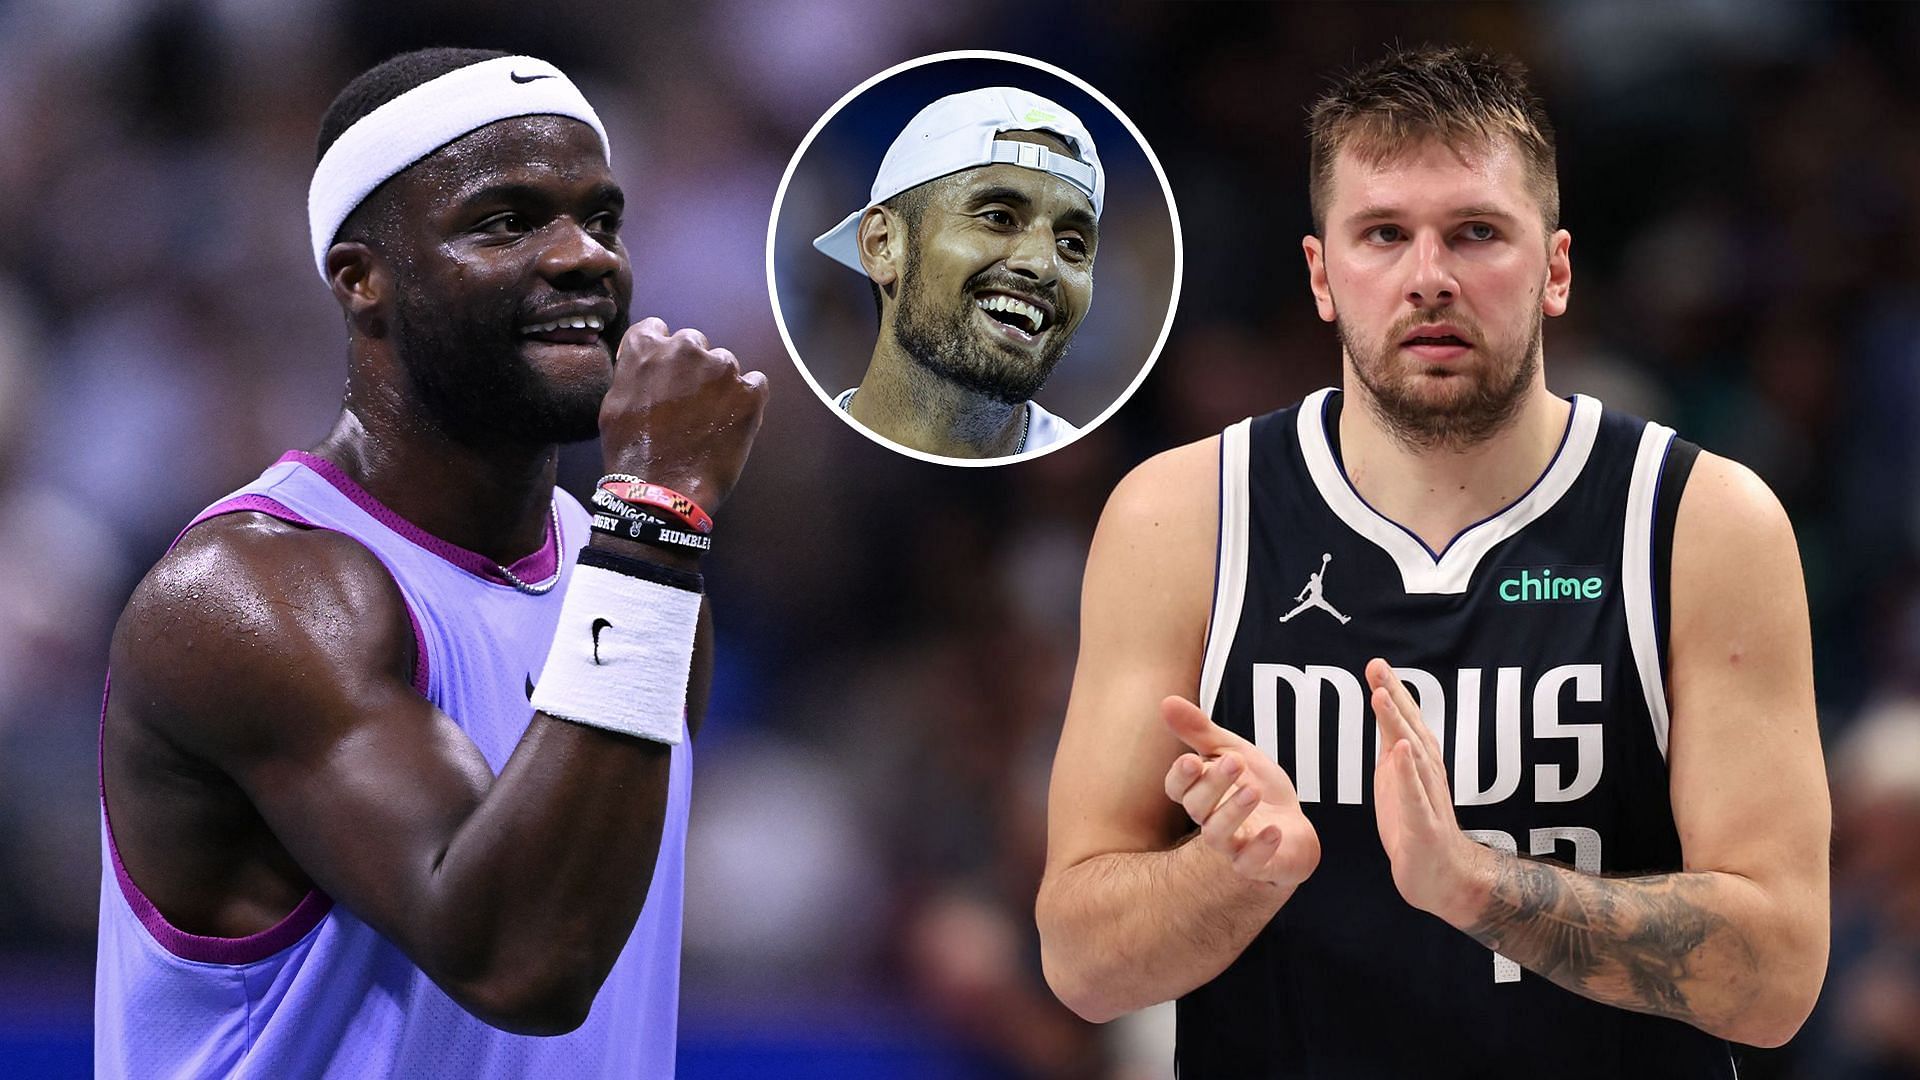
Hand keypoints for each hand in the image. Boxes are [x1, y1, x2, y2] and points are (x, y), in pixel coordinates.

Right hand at [599, 318, 768, 512]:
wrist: (661, 491)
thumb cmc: (631, 452)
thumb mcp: (613, 402)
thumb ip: (633, 372)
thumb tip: (646, 363)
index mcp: (647, 347)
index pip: (658, 329)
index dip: (662, 353)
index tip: (665, 375)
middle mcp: (685, 348)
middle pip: (694, 345)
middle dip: (692, 369)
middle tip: (687, 404)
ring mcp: (721, 368)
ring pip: (725, 364)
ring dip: (719, 384)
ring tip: (708, 420)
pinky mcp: (749, 393)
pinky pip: (756, 383)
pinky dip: (748, 399)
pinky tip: (732, 422)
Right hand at [1161, 695, 1319, 890]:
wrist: (1293, 828)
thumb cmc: (1256, 788)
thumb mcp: (1232, 752)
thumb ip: (1200, 731)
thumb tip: (1166, 700)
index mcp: (1201, 794)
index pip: (1177, 789)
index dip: (1181, 776)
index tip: (1192, 759)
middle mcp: (1211, 821)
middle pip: (1198, 808)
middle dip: (1213, 784)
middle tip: (1236, 761)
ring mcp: (1233, 846)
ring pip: (1218, 836)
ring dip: (1233, 812)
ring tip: (1253, 790)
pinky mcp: (1259, 865)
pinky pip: (1250, 864)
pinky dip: (1260, 848)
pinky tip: (1274, 830)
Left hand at [1367, 658, 1491, 919]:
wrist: (1440, 877)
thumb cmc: (1416, 826)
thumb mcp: (1396, 780)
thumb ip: (1392, 747)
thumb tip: (1383, 715)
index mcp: (1417, 763)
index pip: (1404, 721)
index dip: (1391, 691)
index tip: (1376, 663)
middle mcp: (1426, 774)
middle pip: (1410, 728)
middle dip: (1394, 695)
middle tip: (1378, 666)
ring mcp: (1427, 798)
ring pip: (1413, 755)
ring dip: (1398, 725)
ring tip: (1381, 696)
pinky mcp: (1423, 826)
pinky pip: (1415, 797)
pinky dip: (1408, 773)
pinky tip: (1400, 752)